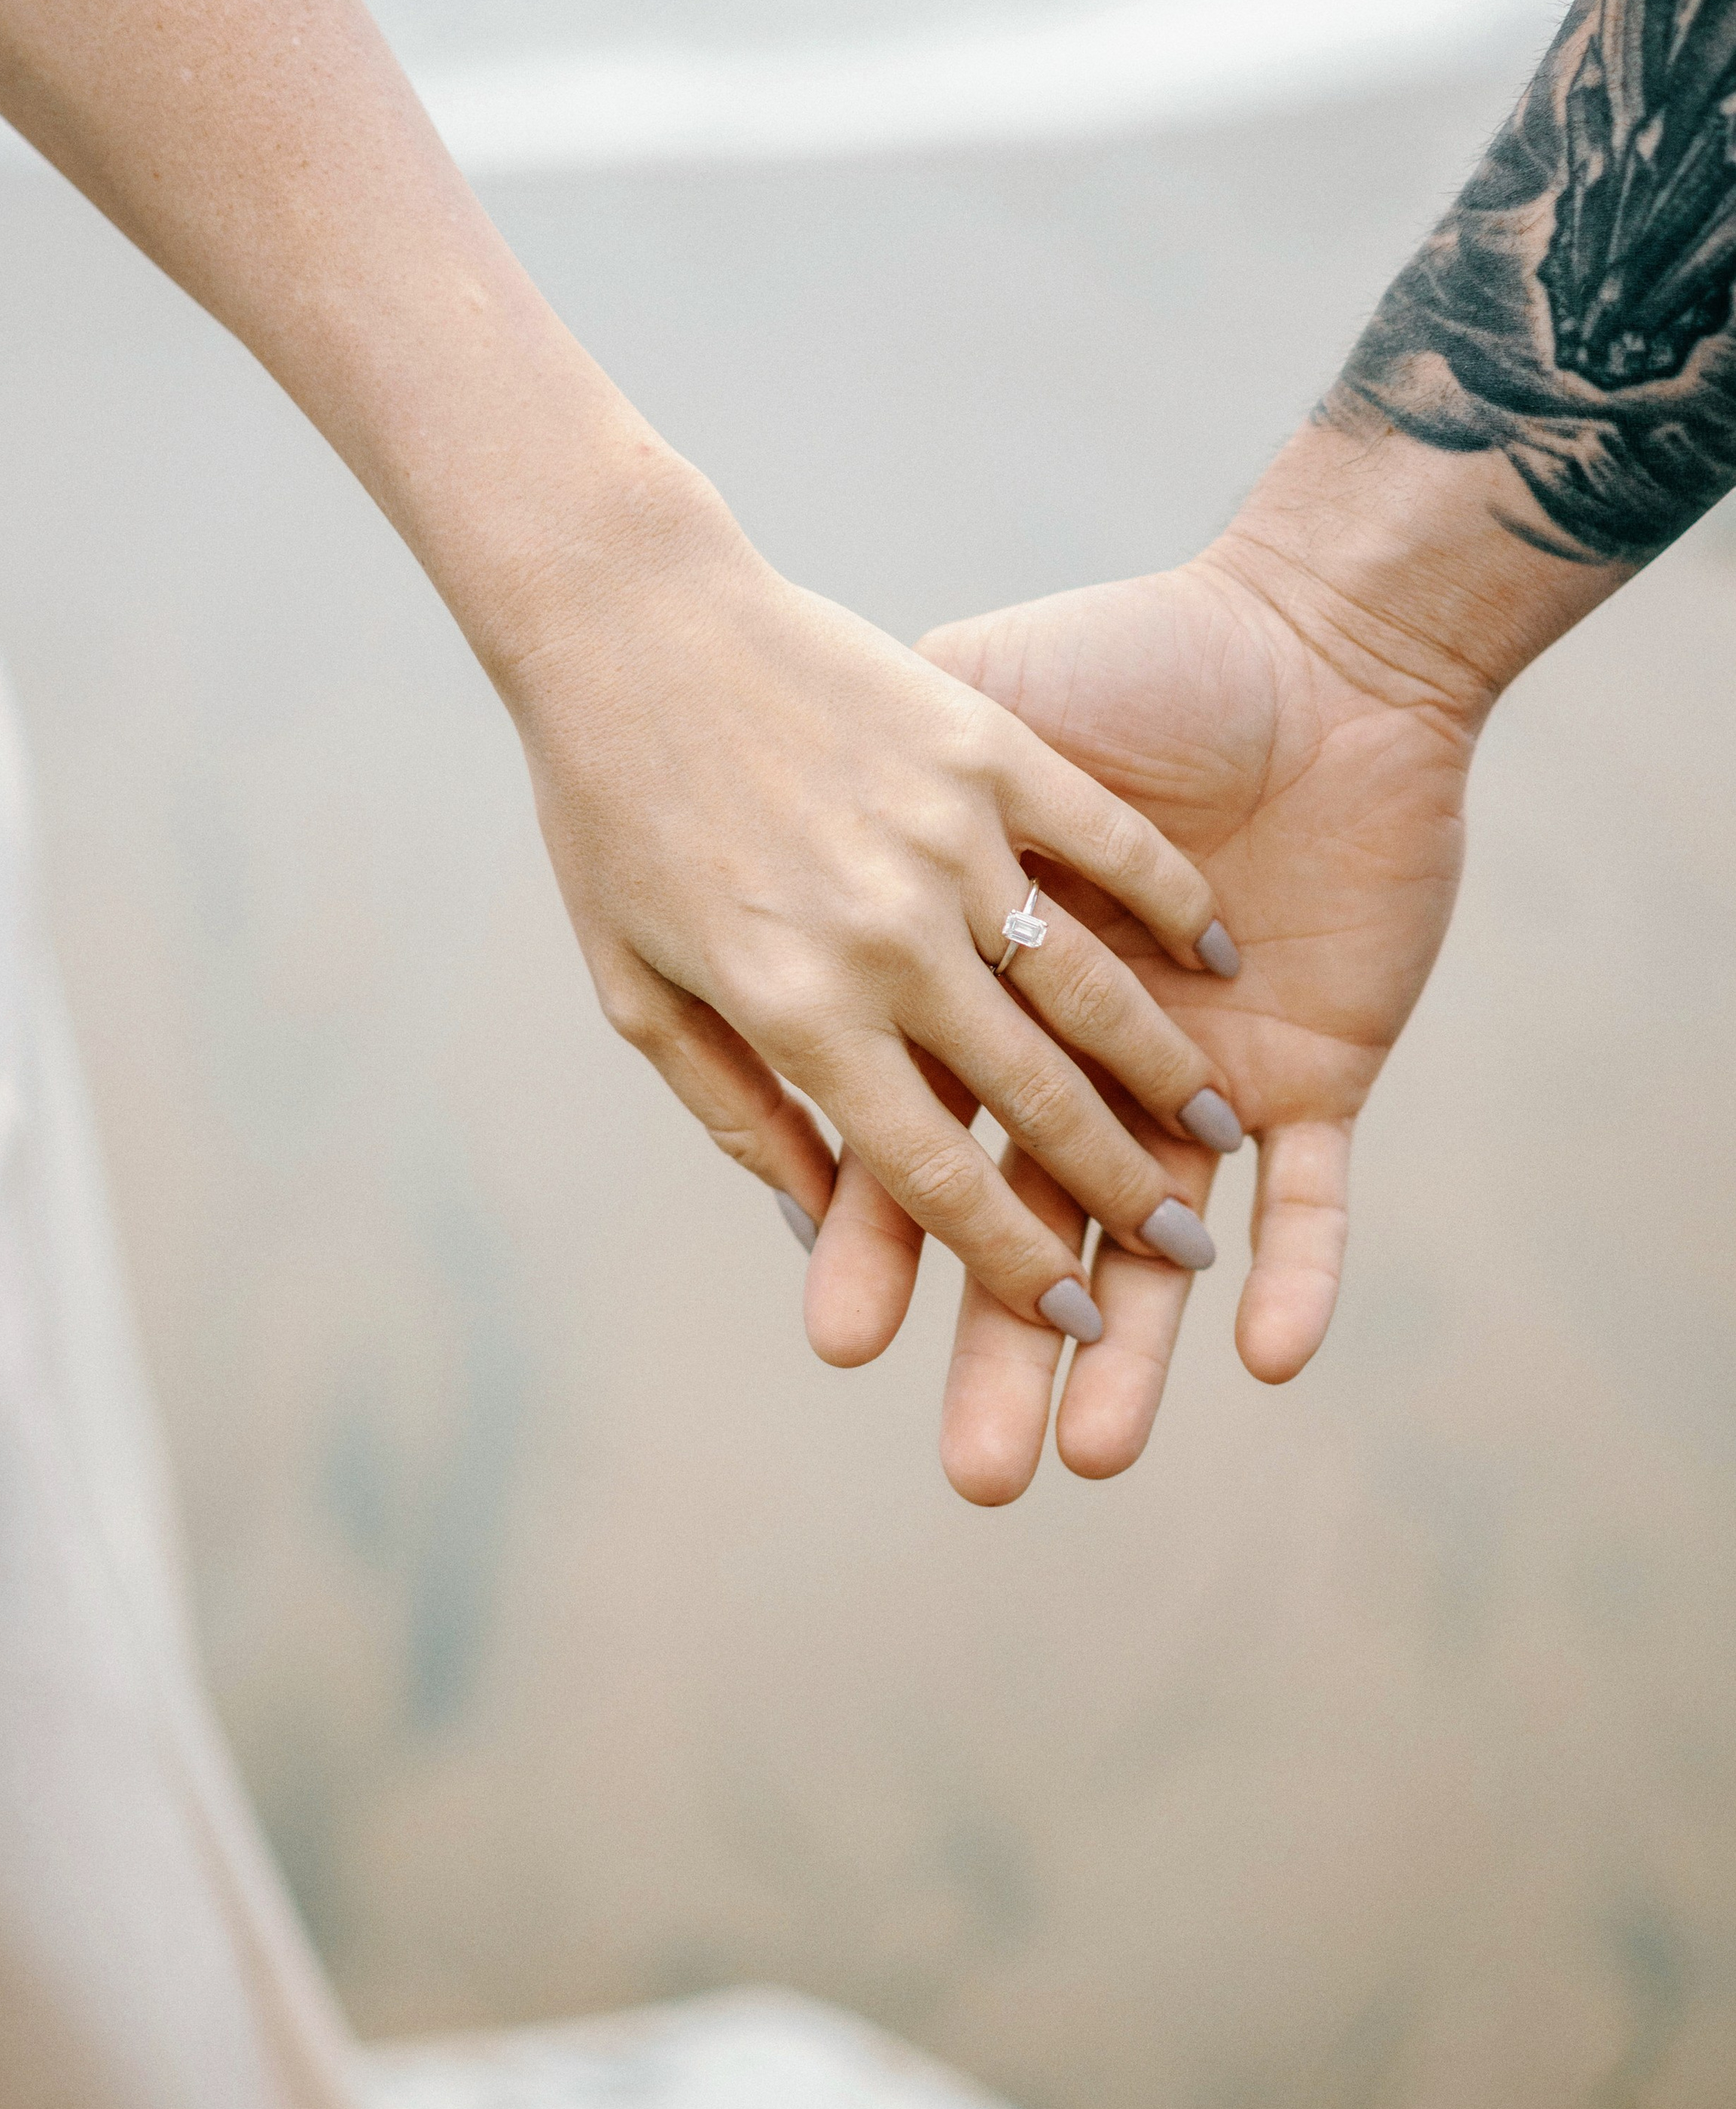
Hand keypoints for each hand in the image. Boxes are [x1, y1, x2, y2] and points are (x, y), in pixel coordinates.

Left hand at [509, 475, 1247, 1325]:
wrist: (628, 616)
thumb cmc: (612, 815)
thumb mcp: (637, 989)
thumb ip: (737, 1112)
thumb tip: (817, 1234)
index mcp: (795, 1011)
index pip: (931, 1176)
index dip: (1011, 1267)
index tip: (1071, 1322)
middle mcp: (883, 939)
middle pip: (1035, 1100)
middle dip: (1119, 1197)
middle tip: (1179, 1256)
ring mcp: (947, 838)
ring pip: (1092, 987)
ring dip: (1169, 1074)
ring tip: (1215, 1128)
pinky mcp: (989, 747)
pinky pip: (1111, 849)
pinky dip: (1175, 910)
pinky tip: (1219, 959)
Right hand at [803, 542, 1477, 1499]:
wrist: (1297, 635)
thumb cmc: (1114, 661)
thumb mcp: (955, 740)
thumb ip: (888, 856)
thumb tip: (794, 1031)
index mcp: (980, 1001)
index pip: (915, 1148)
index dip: (885, 1243)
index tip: (838, 1337)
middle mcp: (1076, 1068)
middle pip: (1027, 1227)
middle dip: (1004, 1346)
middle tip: (973, 1473)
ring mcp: (1198, 1081)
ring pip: (1157, 1242)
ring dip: (1141, 1359)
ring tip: (1098, 1457)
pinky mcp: (1314, 1069)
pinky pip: (1313, 1198)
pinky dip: (1300, 1273)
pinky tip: (1270, 1356)